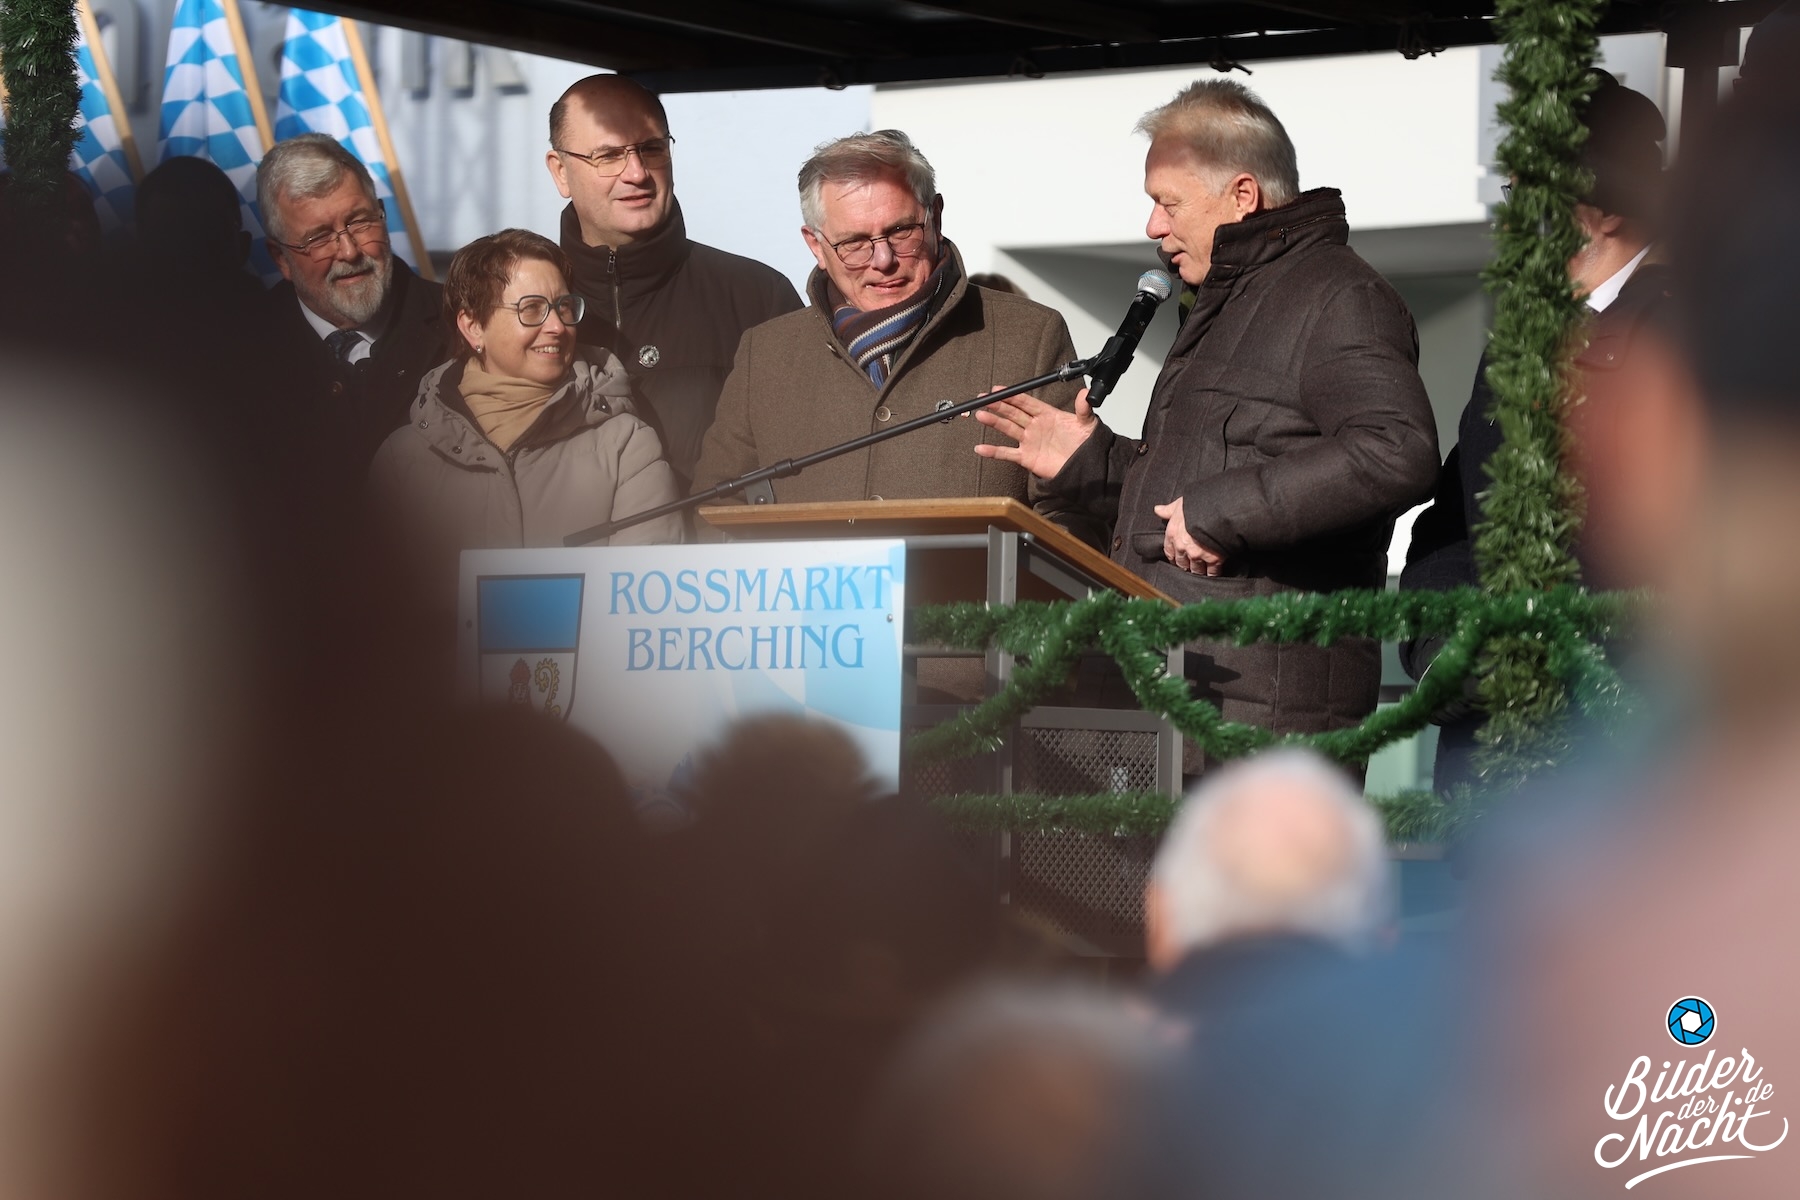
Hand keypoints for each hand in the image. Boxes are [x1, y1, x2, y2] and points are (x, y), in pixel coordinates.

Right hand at [973, 387, 1098, 479]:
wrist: (1086, 467)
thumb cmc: (1086, 445)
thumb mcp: (1087, 423)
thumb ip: (1083, 408)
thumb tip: (1085, 393)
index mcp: (1047, 415)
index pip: (1026, 402)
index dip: (1012, 396)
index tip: (998, 390)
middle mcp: (1036, 426)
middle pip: (1013, 413)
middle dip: (998, 405)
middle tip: (983, 399)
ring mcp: (1029, 441)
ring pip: (1008, 429)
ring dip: (994, 422)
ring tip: (980, 415)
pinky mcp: (1027, 457)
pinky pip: (1007, 453)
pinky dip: (993, 451)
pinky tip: (981, 448)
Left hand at [1153, 497, 1224, 575]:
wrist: (1218, 511)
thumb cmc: (1199, 505)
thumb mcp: (1180, 504)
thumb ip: (1169, 509)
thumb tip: (1157, 510)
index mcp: (1173, 534)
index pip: (1169, 551)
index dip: (1173, 556)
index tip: (1176, 559)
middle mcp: (1183, 547)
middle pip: (1182, 563)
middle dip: (1186, 565)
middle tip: (1190, 567)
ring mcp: (1197, 555)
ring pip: (1196, 569)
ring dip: (1198, 571)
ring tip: (1202, 572)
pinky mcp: (1214, 560)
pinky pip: (1212, 572)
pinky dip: (1213, 574)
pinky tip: (1214, 574)